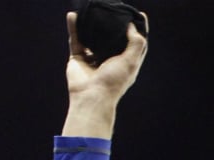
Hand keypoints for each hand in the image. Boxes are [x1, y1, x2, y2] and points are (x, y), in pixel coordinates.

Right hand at [62, 11, 149, 137]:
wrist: (91, 96)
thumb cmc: (113, 81)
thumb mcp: (130, 61)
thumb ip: (135, 43)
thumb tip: (132, 26)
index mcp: (127, 62)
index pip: (135, 42)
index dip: (138, 30)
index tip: (139, 15)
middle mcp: (111, 59)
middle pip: (113, 37)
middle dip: (113, 24)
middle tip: (113, 8)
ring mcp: (94, 59)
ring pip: (93, 37)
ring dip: (92, 24)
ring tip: (92, 9)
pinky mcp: (79, 58)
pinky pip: (76, 39)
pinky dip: (74, 28)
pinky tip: (73, 16)